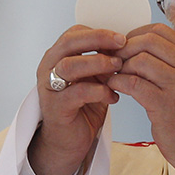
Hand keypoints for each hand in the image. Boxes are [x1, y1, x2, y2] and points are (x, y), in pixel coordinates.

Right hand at [29, 25, 125, 174]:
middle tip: (121, 44)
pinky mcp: (55, 107)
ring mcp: (49, 87)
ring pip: (69, 66)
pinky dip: (98, 91)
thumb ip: (102, 62)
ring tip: (117, 68)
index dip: (99, 32)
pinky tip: (112, 96)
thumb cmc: (81, 107)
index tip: (121, 37)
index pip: (74, 33)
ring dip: (97, 64)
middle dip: (98, 40)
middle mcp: (49, 68)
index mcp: (57, 56)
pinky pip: (76, 93)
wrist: (67, 141)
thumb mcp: (93, 78)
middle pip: (69, 43)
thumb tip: (125, 46)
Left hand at [108, 24, 174, 174]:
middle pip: (148, 41)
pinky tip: (114, 87)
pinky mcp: (166, 105)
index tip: (123, 46)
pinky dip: (118, 82)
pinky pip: (134, 83)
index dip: (135, 34)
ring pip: (140, 60)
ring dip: (120, 66)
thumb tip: (129, 41)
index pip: (159, 31)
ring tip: (113, 75)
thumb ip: (164, 59)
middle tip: (113, 59)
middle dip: (125, 48)